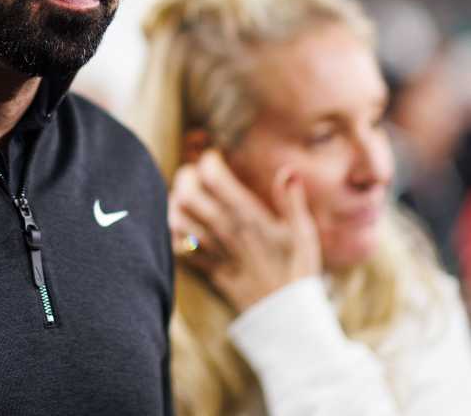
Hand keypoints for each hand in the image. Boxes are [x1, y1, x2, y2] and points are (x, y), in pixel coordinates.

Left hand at [169, 150, 321, 311]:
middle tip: (193, 173)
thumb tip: (288, 171)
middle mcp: (226, 231)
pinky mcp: (208, 270)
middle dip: (186, 177)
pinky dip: (174, 236)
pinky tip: (180, 227)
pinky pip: (179, 250)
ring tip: (183, 196)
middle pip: (189, 195)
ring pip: (178, 220)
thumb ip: (292, 200)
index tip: (214, 157)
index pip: (215, 178)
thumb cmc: (298, 271)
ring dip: (175, 204)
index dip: (209, 162)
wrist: (288, 319)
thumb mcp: (303, 233)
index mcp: (249, 217)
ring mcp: (214, 251)